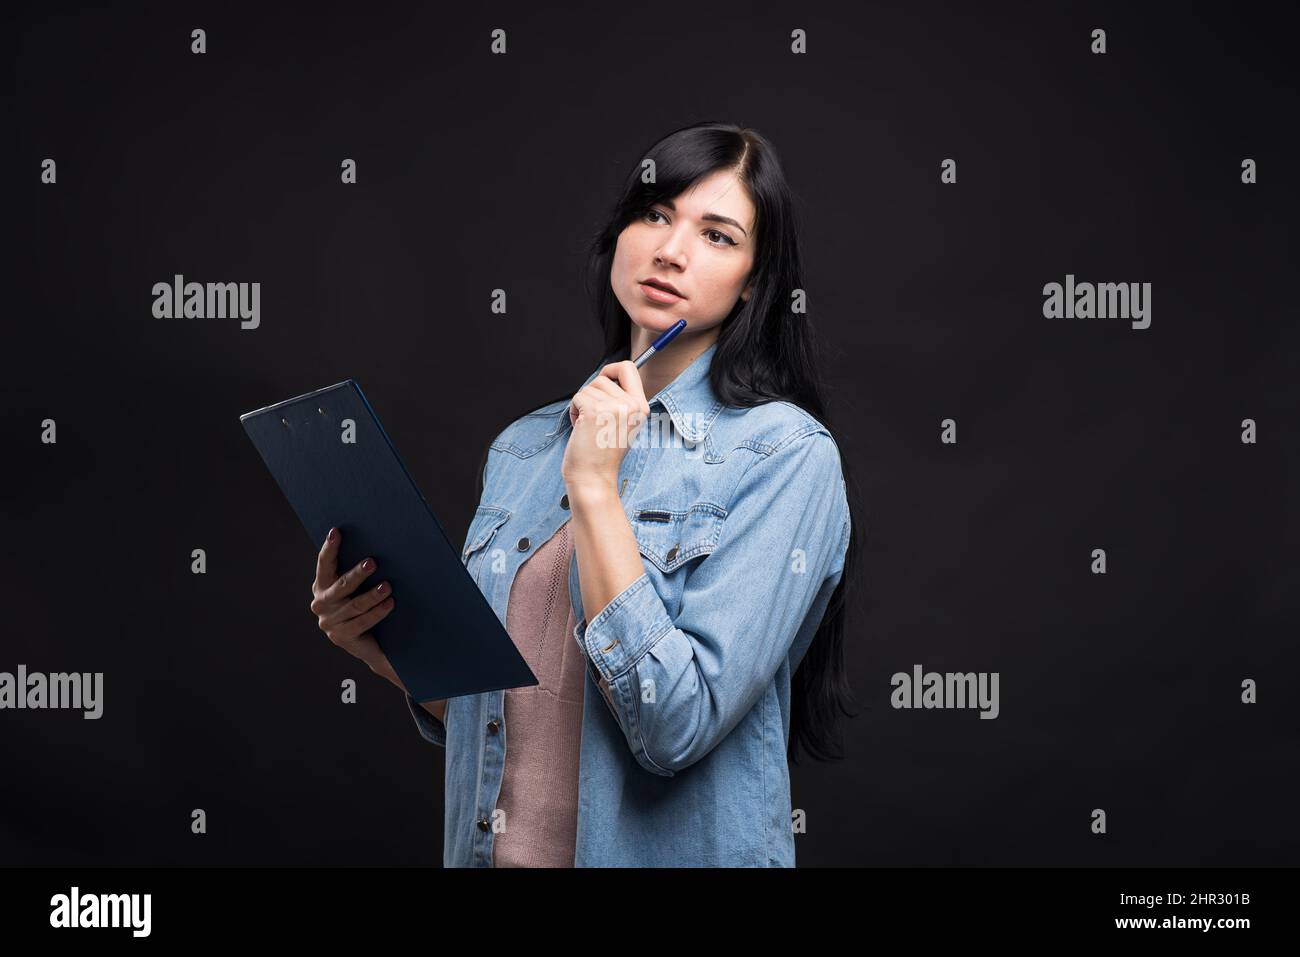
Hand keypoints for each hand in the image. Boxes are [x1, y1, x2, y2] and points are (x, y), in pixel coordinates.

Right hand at [309, 528, 396, 676]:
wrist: (368, 641)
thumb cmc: (365, 604)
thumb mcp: (357, 587)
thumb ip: (359, 570)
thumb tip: (379, 542)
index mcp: (322, 585)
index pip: (324, 564)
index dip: (329, 548)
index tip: (336, 532)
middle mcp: (321, 604)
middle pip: (341, 586)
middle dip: (357, 574)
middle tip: (372, 562)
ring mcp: (329, 622)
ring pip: (354, 605)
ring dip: (372, 595)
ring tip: (388, 586)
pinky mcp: (341, 637)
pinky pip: (361, 622)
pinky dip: (377, 612)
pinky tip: (389, 604)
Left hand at [561, 360, 650, 492]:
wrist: (594, 478)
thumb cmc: (603, 455)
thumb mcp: (624, 424)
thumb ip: (621, 401)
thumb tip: (606, 377)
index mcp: (641, 407)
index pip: (629, 368)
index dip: (612, 369)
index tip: (604, 378)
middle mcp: (631, 406)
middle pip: (603, 379)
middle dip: (592, 395)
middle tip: (594, 419)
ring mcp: (614, 408)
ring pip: (588, 388)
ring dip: (582, 405)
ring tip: (588, 426)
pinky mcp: (595, 412)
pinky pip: (578, 397)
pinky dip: (573, 411)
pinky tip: (580, 428)